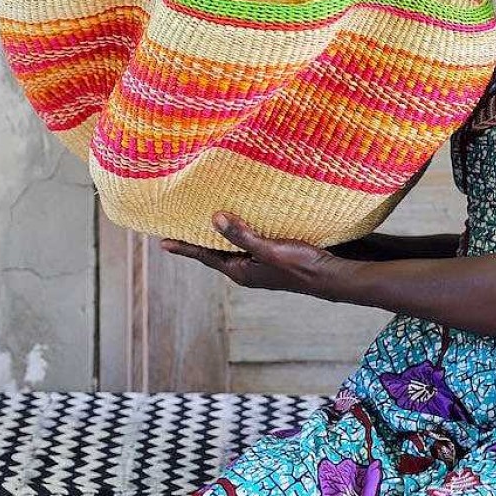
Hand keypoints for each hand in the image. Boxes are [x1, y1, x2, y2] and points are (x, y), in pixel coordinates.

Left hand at [161, 212, 349, 298]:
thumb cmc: (301, 266)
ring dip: (221, 234)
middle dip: (199, 239)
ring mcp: (261, 263)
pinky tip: (243, 218)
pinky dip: (241, 230)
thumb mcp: (270, 249)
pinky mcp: (275, 255)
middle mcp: (248, 269)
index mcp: (241, 271)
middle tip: (180, 225)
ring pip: (234, 246)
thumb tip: (214, 219)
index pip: (206, 256)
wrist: (332, 276)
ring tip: (207, 219)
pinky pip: (250, 241)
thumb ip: (242, 235)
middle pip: (216, 251)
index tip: (163, 242)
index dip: (185, 247)